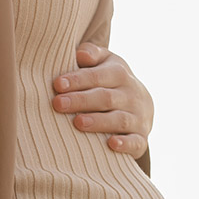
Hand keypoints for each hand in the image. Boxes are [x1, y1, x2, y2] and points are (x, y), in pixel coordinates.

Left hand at [52, 42, 153, 158]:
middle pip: (106, 98)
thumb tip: (80, 54)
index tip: (58, 85)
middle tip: (58, 104)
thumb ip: (91, 55)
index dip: (78, 80)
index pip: (98, 76)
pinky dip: (125, 143)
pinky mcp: (141, 138)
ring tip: (78, 123)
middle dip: (82, 101)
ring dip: (99, 122)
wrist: (141, 105)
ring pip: (120, 120)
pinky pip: (136, 142)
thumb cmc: (110, 82)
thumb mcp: (104, 62)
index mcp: (120, 74)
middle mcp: (132, 95)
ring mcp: (138, 118)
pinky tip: (111, 144)